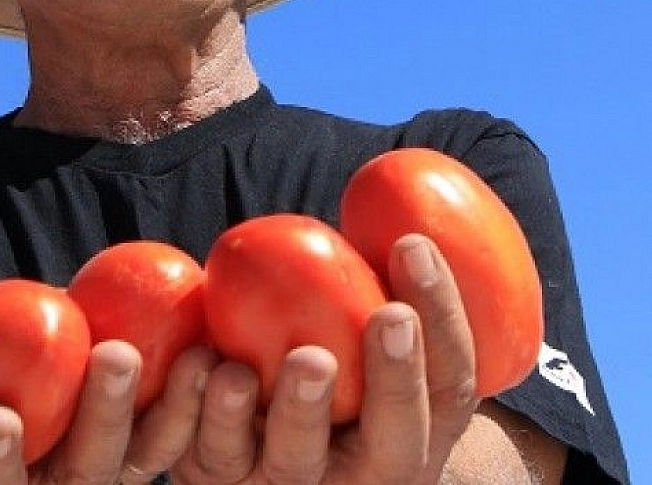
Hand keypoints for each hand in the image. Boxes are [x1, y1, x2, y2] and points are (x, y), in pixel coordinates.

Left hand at [167, 234, 478, 484]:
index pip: (449, 384)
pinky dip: (202, 410)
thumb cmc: (332, 371)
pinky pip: (211, 455)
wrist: (269, 460)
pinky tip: (204, 360)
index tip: (415, 244)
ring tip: (289, 360)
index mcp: (419, 435)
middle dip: (393, 380)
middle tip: (383, 316)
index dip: (442, 316)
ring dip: (292, 411)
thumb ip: (378, 290)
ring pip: (295, 463)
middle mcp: (367, 476)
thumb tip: (395, 196)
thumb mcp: (370, 342)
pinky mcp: (224, 482)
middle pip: (391, 443)